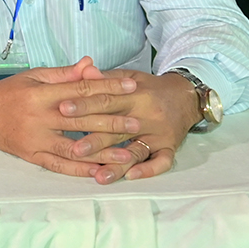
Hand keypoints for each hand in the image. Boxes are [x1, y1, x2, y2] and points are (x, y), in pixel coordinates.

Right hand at [0, 57, 146, 182]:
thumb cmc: (8, 92)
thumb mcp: (34, 76)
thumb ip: (64, 74)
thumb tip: (92, 65)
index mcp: (40, 93)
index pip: (80, 89)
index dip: (107, 86)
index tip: (131, 86)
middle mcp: (39, 117)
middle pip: (82, 120)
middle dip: (112, 121)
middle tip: (138, 122)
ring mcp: (35, 139)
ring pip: (74, 148)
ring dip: (103, 152)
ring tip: (129, 154)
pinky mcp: (31, 155)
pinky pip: (60, 165)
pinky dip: (81, 170)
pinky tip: (101, 171)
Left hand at [54, 69, 201, 182]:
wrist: (186, 96)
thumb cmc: (148, 87)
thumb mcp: (128, 77)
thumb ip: (105, 79)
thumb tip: (83, 70)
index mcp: (134, 95)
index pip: (106, 100)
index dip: (84, 105)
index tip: (62, 110)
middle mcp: (148, 115)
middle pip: (117, 129)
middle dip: (95, 140)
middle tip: (74, 150)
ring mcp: (160, 134)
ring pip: (137, 150)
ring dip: (118, 164)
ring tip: (99, 176)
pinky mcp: (170, 147)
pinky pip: (162, 161)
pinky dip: (148, 170)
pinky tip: (131, 177)